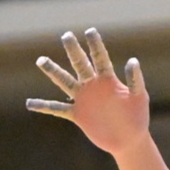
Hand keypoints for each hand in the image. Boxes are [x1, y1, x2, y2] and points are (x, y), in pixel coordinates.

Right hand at [28, 29, 151, 155]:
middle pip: (80, 64)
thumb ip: (135, 80)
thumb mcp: (139, 97)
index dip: (95, 45)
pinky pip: (57, 109)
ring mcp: (83, 100)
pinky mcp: (77, 115)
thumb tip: (132, 61)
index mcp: (108, 80)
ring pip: (64, 82)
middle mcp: (92, 86)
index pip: (100, 58)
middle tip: (66, 35)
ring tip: (41, 60)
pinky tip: (30, 103)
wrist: (128, 139)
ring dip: (53, 71)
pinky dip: (44, 106)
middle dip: (73, 50)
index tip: (90, 31)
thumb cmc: (137, 116)